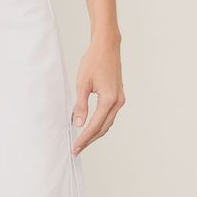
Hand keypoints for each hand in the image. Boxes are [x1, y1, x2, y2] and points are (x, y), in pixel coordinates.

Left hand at [71, 36, 125, 151]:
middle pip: (103, 128)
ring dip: (95, 133)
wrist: (107, 47)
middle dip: (90, 140)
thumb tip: (78, 124)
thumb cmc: (94, 61)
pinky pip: (109, 115)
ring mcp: (120, 100)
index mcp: (109, 100)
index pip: (94, 126)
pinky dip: (100, 123)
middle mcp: (118, 102)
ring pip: (107, 123)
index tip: (75, 148)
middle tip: (77, 149)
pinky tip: (90, 126)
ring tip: (82, 141)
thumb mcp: (82, 84)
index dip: (84, 139)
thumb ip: (81, 105)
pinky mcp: (119, 96)